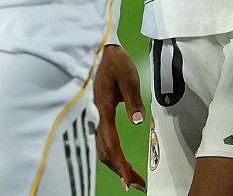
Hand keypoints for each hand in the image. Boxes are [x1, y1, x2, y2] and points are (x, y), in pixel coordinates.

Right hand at [93, 45, 148, 191]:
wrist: (100, 50)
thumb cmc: (114, 62)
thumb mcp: (128, 77)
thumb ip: (133, 100)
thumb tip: (138, 121)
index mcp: (103, 109)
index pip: (111, 143)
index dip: (119, 164)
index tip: (128, 181)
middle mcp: (96, 116)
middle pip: (105, 151)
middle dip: (119, 170)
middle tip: (136, 184)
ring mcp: (94, 116)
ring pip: (102, 148)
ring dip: (115, 164)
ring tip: (131, 177)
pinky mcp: (97, 114)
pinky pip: (102, 140)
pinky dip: (111, 154)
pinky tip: (119, 158)